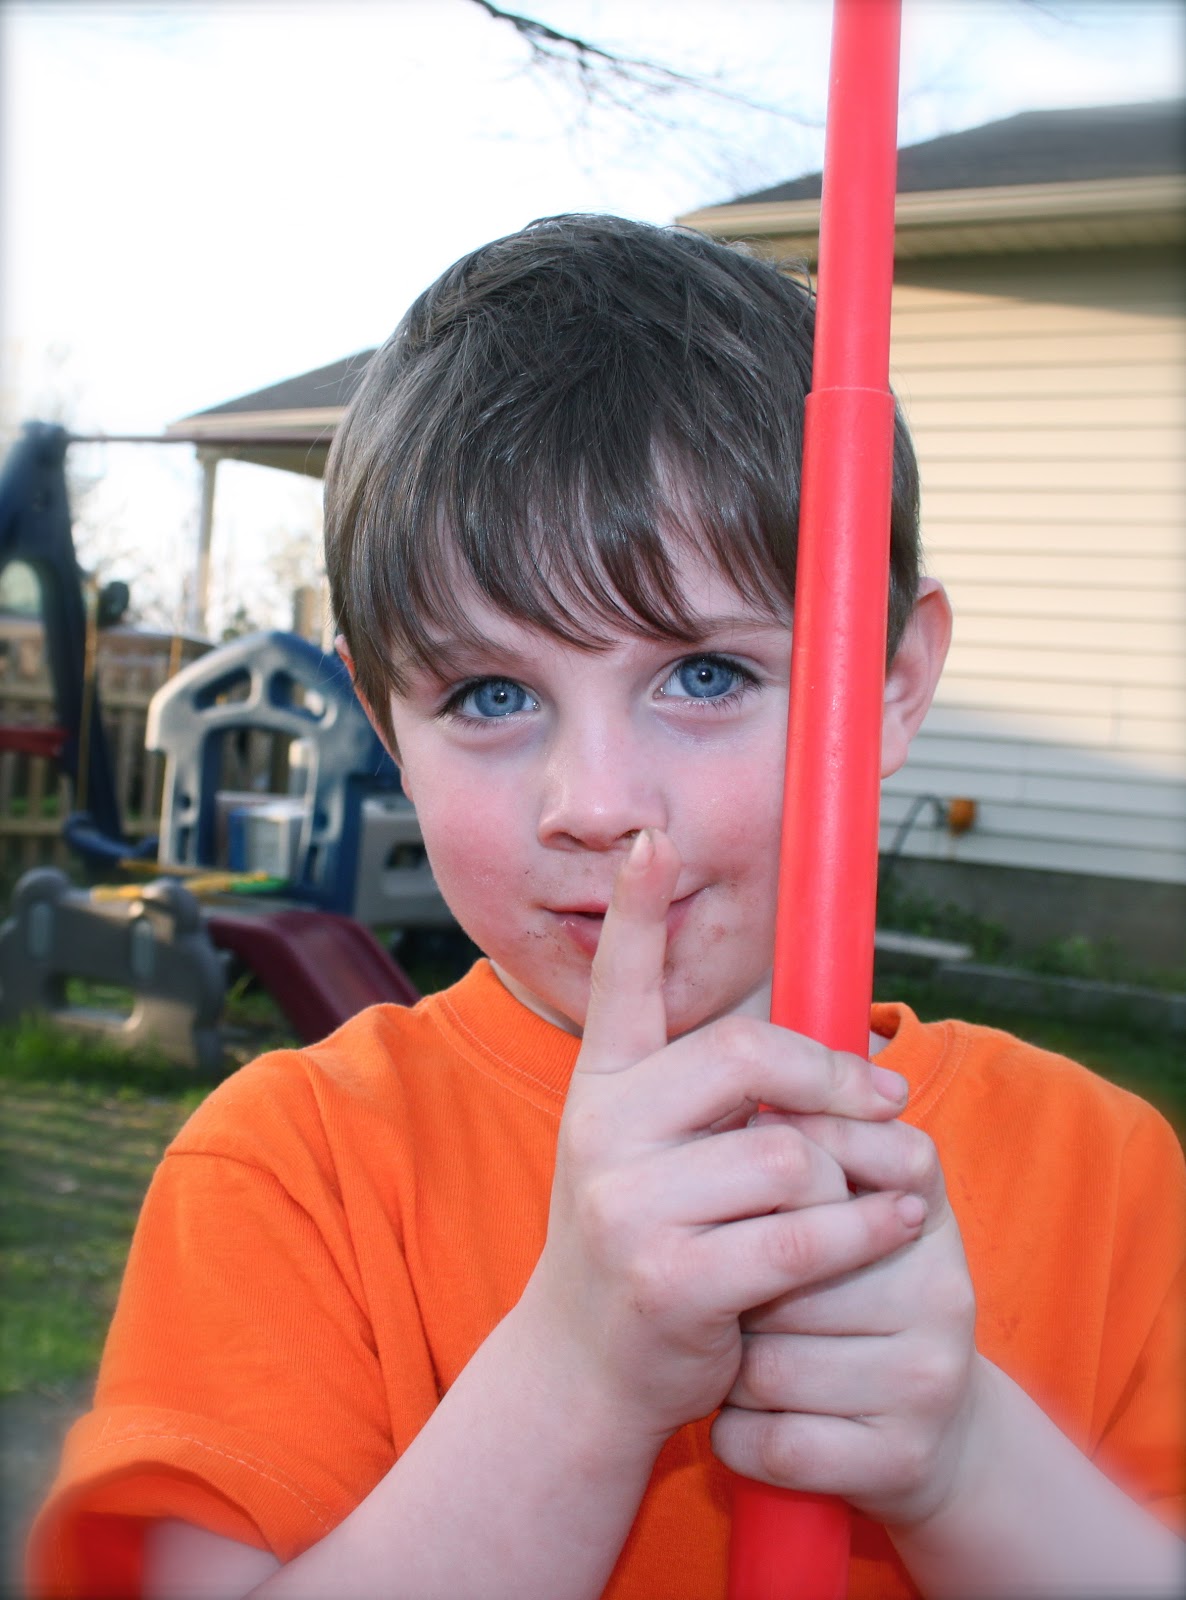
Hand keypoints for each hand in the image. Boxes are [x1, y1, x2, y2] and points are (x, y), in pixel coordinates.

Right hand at [519, 828, 928, 1447]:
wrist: (586, 1366)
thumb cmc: (648, 1241)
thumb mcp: (655, 1154)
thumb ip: (713, 1094)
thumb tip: (827, 1040)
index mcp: (603, 1085)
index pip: (619, 983)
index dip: (634, 908)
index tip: (651, 840)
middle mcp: (604, 1129)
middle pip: (750, 1056)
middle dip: (836, 1075)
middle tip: (890, 1091)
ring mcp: (630, 1204)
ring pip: (793, 1153)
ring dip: (856, 1174)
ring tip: (879, 1188)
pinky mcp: (673, 1277)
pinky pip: (805, 1234)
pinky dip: (867, 1227)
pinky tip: (895, 1220)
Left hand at [712, 1107, 980, 1527]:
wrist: (928, 1437)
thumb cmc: (854, 1300)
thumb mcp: (850, 1209)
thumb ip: (809, 1140)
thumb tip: (750, 1098)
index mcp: (924, 1210)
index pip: (840, 1160)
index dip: (779, 1176)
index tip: (741, 1198)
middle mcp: (943, 1290)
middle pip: (782, 1269)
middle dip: (736, 1288)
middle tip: (729, 1296)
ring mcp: (927, 1379)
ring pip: (768, 1364)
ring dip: (729, 1367)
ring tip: (739, 1357)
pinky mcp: (899, 1459)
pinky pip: (772, 1441)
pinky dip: (737, 1436)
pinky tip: (745, 1417)